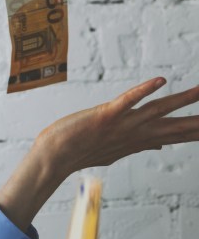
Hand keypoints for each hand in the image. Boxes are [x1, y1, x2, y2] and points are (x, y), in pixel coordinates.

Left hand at [0, 78, 198, 231]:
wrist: (54, 157)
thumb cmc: (83, 151)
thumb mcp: (119, 149)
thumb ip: (143, 144)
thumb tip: (161, 144)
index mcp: (141, 139)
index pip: (179, 134)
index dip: (198, 131)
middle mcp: (136, 133)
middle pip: (176, 125)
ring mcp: (122, 125)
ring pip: (158, 110)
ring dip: (182, 100)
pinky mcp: (105, 116)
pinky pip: (127, 101)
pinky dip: (142, 91)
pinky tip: (160, 80)